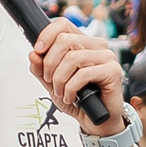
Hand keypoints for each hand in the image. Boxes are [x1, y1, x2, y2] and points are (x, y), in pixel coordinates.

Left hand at [29, 19, 126, 137]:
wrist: (97, 121)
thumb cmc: (79, 100)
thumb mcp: (53, 84)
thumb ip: (41, 69)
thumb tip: (33, 54)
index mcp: (83, 43)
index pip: (63, 24)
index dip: (47, 35)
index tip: (38, 51)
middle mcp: (96, 46)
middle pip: (64, 40)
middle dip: (50, 64)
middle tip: (49, 80)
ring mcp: (106, 57)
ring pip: (72, 58)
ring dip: (60, 79)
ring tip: (61, 92)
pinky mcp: (113, 71)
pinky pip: (83, 74)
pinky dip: (71, 88)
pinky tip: (71, 97)